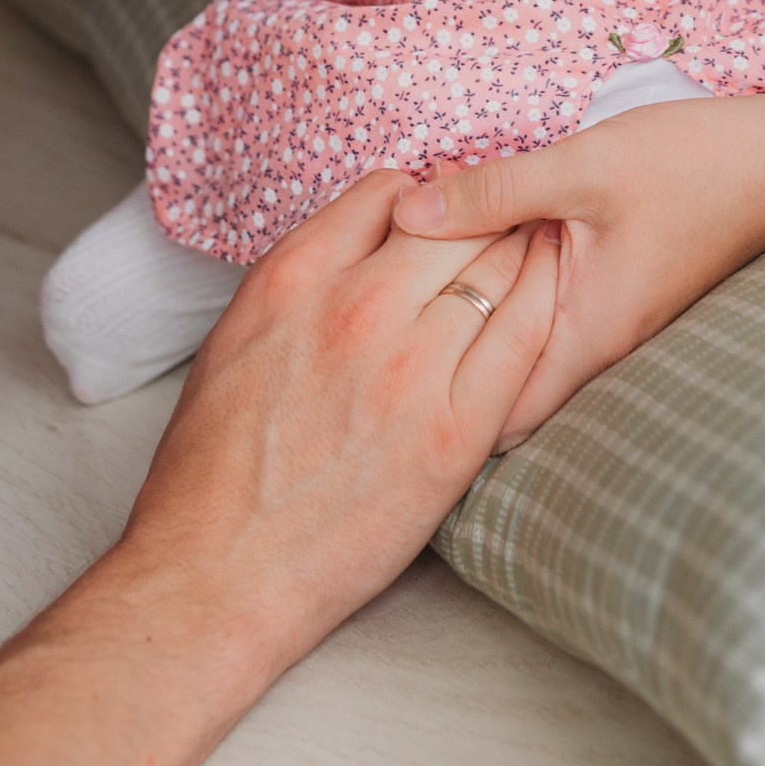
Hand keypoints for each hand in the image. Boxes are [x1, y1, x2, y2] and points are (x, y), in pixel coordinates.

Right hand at [123, 174, 559, 667]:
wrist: (217, 574)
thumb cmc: (212, 470)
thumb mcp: (235, 340)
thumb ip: (301, 283)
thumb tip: (359, 246)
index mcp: (292, 279)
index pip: (387, 191)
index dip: (426, 195)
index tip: (445, 208)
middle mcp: (355, 307)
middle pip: (454, 218)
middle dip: (485, 209)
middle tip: (509, 214)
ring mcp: (410, 367)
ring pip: (496, 266)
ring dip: (521, 246)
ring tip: (540, 241)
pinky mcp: (456, 431)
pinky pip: (525, 336)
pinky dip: (543, 299)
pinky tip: (552, 287)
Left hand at [389, 97, 764, 445]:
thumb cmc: (695, 163)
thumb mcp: (581, 167)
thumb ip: (492, 191)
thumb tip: (408, 211)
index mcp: (587, 336)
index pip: (498, 422)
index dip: (436, 411)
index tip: (384, 387)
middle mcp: (601, 348)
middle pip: (505, 396)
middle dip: (448, 377)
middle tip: (385, 344)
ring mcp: (614, 326)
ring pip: (526, 358)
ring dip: (480, 331)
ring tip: (418, 297)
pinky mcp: (623, 298)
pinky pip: (552, 324)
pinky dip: (511, 303)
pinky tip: (481, 257)